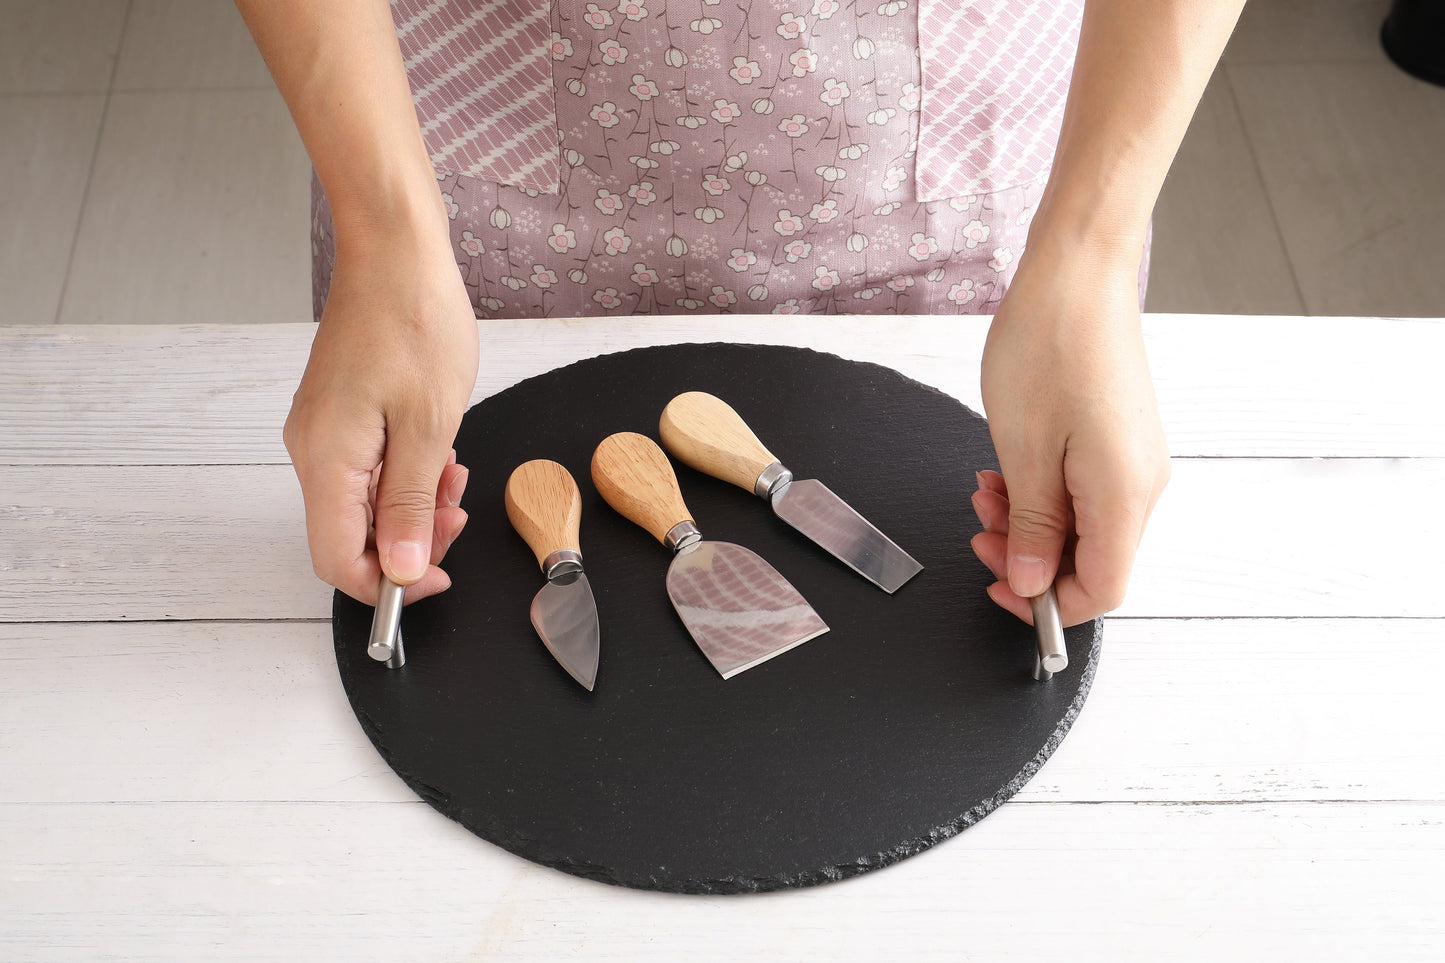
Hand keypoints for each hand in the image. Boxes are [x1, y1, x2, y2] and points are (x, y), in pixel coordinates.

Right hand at [283, 217, 478, 605]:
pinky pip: (367, 469)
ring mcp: (322, 431)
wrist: (395, 252)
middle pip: (351, 535)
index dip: (388, 584)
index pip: (337, 561)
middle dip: (410, 538)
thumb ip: (411, 505)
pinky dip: (406, 473)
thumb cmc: (415, 322)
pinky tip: (440, 452)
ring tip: (455, 472)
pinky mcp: (337, 415)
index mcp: (327, 460)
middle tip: (458, 513)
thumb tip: (399, 568)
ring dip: (414, 504)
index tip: (436, 577)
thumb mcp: (430, 426)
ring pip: (363, 503)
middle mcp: (312, 451)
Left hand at [973, 236, 1169, 625]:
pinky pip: (1083, 491)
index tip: (999, 589)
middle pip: (1090, 561)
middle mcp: (1142, 484)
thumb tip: (1033, 582)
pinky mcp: (1120, 440)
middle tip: (979, 532)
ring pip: (1082, 526)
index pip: (1100, 591)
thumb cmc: (1050, 344)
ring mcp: (1134, 460)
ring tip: (985, 492)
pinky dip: (1042, 493)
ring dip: (1028, 522)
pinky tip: (1006, 472)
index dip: (1046, 605)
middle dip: (1027, 557)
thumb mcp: (1025, 450)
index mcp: (1125, 495)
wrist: (1078, 273)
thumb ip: (1034, 527)